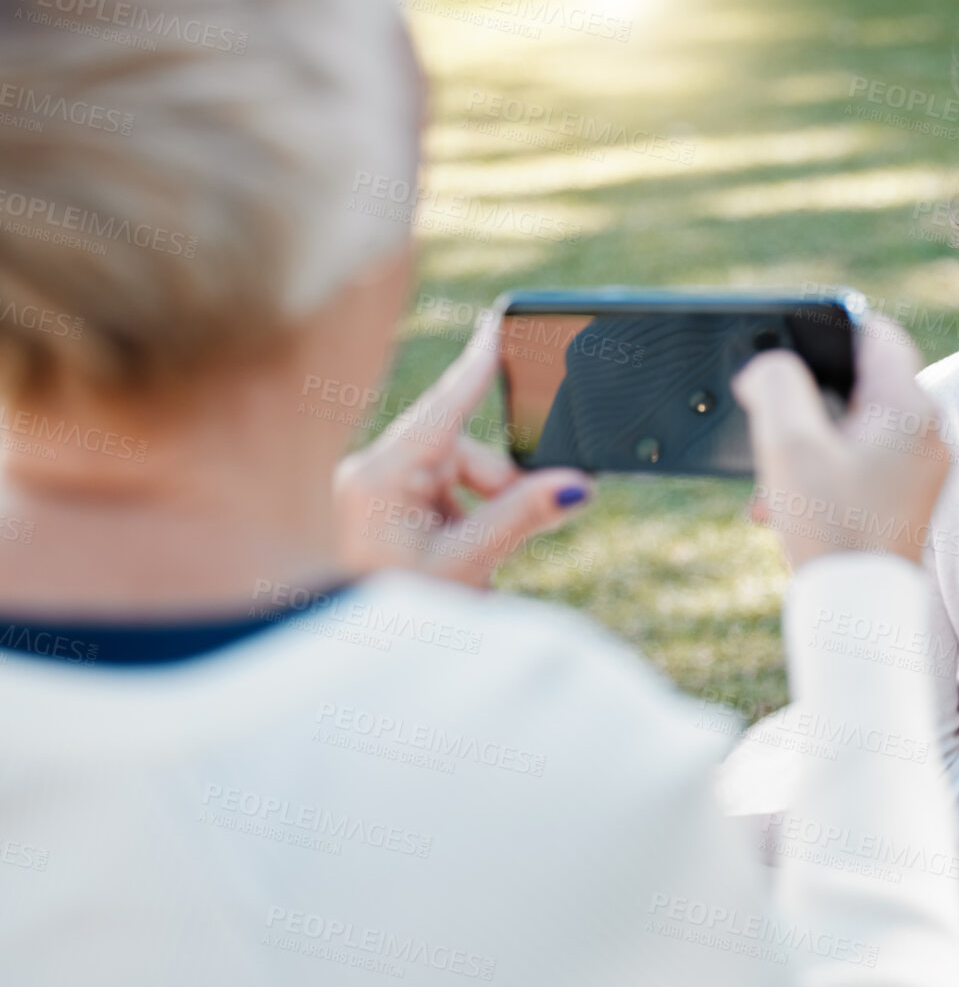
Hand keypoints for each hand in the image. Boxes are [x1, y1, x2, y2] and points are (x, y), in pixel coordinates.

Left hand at [333, 305, 592, 586]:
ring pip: (458, 476)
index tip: (499, 323)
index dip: (477, 366)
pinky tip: (460, 560)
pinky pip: (443, 496)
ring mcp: (375, 491)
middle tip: (518, 531)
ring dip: (483, 512)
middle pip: (461, 450)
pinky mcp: (383, 509)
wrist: (354, 663)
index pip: (441, 407)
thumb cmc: (395, 613)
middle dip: (498, 486)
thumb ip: (523, 517)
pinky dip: (465, 522)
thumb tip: (576, 486)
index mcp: (377, 477)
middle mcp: (370, 475)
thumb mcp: (467, 563)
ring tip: (477, 565)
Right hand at [731, 313, 948, 567]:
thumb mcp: (789, 444)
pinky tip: (787, 504)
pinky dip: (824, 471)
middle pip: (861, 383)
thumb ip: (775, 384)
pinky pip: (863, 462)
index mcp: (910, 409)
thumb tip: (768, 365)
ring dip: (809, 443)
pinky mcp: (908, 498)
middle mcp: (928, 434)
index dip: (826, 333)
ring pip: (856, 426)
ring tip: (775, 481)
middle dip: (807, 401)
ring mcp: (922, 469)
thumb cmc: (831, 531)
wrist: (858, 616)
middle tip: (773, 425)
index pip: (875, 333)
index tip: (786, 353)